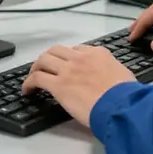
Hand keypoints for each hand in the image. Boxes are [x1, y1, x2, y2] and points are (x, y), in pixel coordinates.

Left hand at [21, 45, 135, 126]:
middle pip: (57, 50)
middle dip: (48, 57)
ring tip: (32, 76)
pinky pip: (37, 78)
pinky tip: (27, 90)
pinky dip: (28, 82)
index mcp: (97, 53)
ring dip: (36, 67)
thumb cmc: (126, 94)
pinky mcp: (58, 85)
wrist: (120, 104)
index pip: (77, 49)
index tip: (66, 65)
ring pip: (43, 60)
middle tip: (44, 67)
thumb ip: (111, 70)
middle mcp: (80, 57)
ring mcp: (68, 70)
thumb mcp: (123, 73)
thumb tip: (109, 77)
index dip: (68, 57)